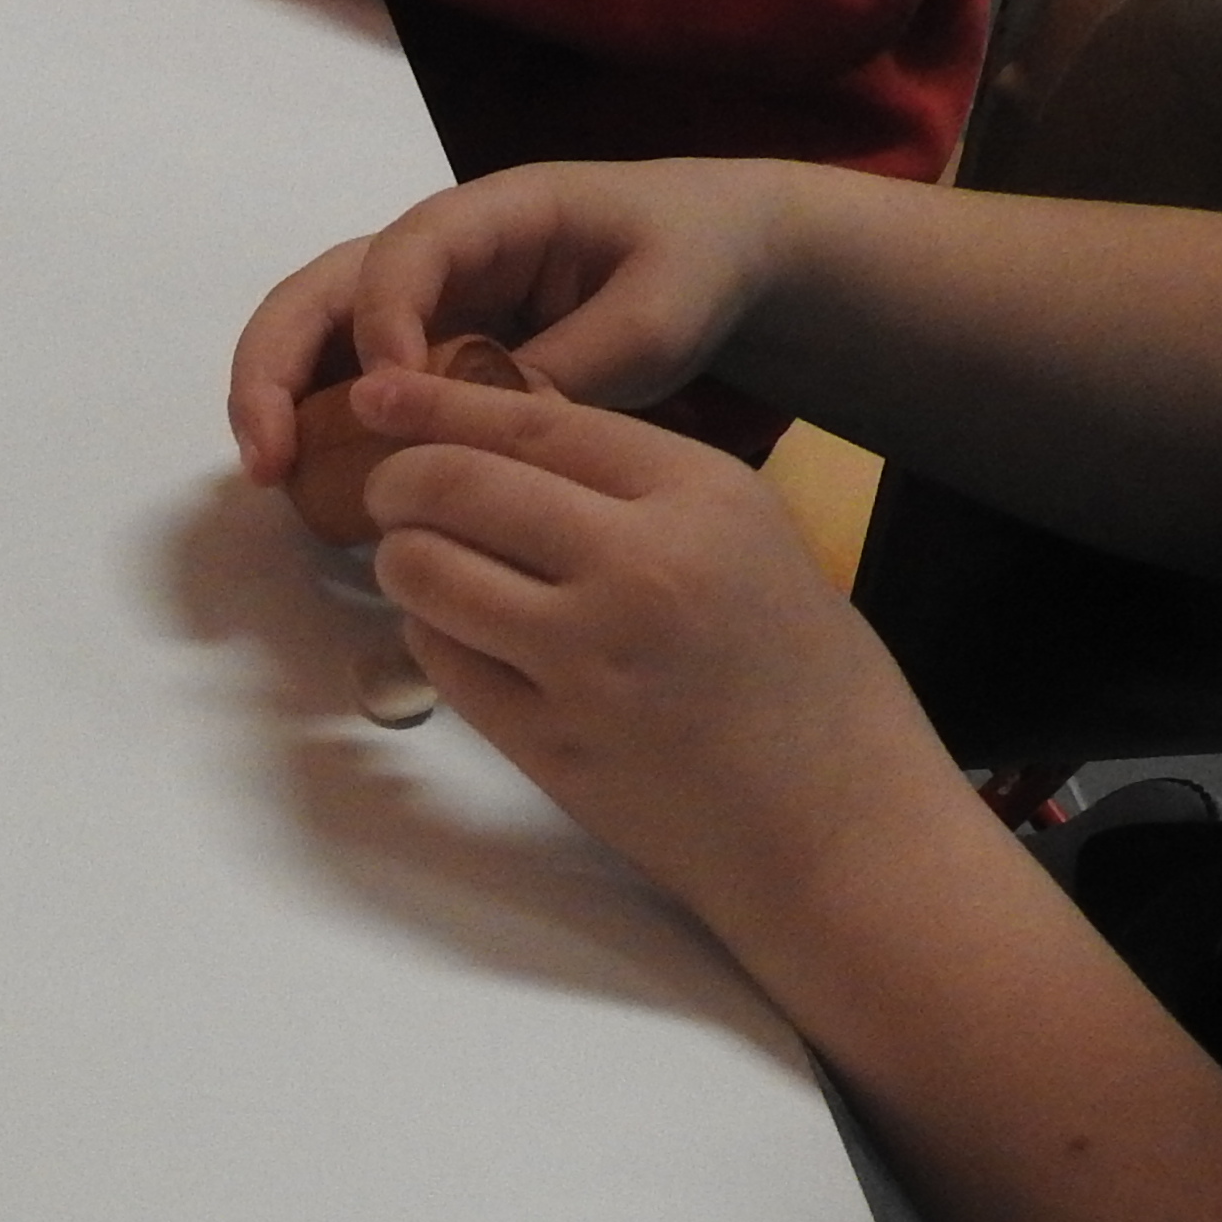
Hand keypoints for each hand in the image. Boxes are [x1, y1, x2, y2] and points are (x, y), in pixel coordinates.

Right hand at [229, 161, 801, 489]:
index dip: (380, 318)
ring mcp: (425, 304)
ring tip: (274, 478)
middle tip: (268, 456)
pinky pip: (355, 382)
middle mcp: (437, 253)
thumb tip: (482, 434)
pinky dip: (322, 428)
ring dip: (279, 401)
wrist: (720, 257)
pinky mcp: (428, 353)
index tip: (389, 394)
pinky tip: (317, 490)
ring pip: (320, 338)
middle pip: (321, 291)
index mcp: (493, 214)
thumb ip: (572, 366)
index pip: (404, 253)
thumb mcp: (657, 316)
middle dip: (276, 367)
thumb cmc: (692, 263)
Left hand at [351, 367, 947, 938]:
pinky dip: (434, 637)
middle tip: (390, 494)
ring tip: (423, 566)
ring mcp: (588, 661)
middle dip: (399, 482)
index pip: (531, 421)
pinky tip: (465, 639)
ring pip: (426, 572)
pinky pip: (443, 661)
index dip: (437, 403)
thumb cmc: (801, 680)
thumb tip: (505, 429)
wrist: (838, 826)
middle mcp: (642, 567)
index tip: (382, 395)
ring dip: (402, 561)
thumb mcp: (747, 537)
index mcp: (702, 497)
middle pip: (456, 486)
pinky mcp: (550, 743)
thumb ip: (636, 484)